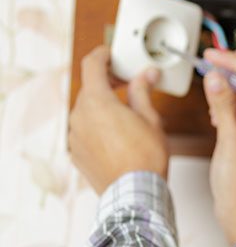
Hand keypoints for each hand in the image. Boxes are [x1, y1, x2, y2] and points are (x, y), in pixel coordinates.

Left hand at [68, 46, 168, 193]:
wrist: (135, 192)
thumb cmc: (145, 157)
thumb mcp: (150, 117)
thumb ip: (143, 91)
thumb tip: (147, 75)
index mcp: (97, 102)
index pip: (91, 65)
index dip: (102, 55)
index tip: (111, 54)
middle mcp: (80, 116)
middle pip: (89, 88)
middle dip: (107, 82)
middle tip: (128, 83)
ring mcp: (75, 136)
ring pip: (86, 110)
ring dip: (103, 104)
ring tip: (126, 111)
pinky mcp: (76, 152)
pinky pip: (85, 130)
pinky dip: (98, 125)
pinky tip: (118, 133)